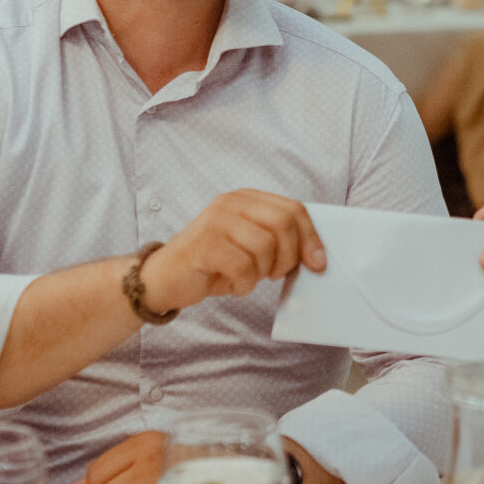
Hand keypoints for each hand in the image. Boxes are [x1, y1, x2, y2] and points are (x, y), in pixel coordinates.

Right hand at [139, 190, 325, 316]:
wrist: (165, 278)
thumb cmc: (213, 263)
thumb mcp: (250, 245)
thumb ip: (279, 240)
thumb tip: (317, 256)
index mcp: (246, 198)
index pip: (294, 210)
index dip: (311, 238)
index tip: (317, 263)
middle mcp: (231, 203)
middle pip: (284, 224)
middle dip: (289, 257)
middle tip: (275, 274)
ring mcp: (215, 221)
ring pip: (264, 247)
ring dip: (261, 273)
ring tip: (245, 277)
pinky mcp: (204, 245)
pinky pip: (243, 267)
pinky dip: (243, 284)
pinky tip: (232, 284)